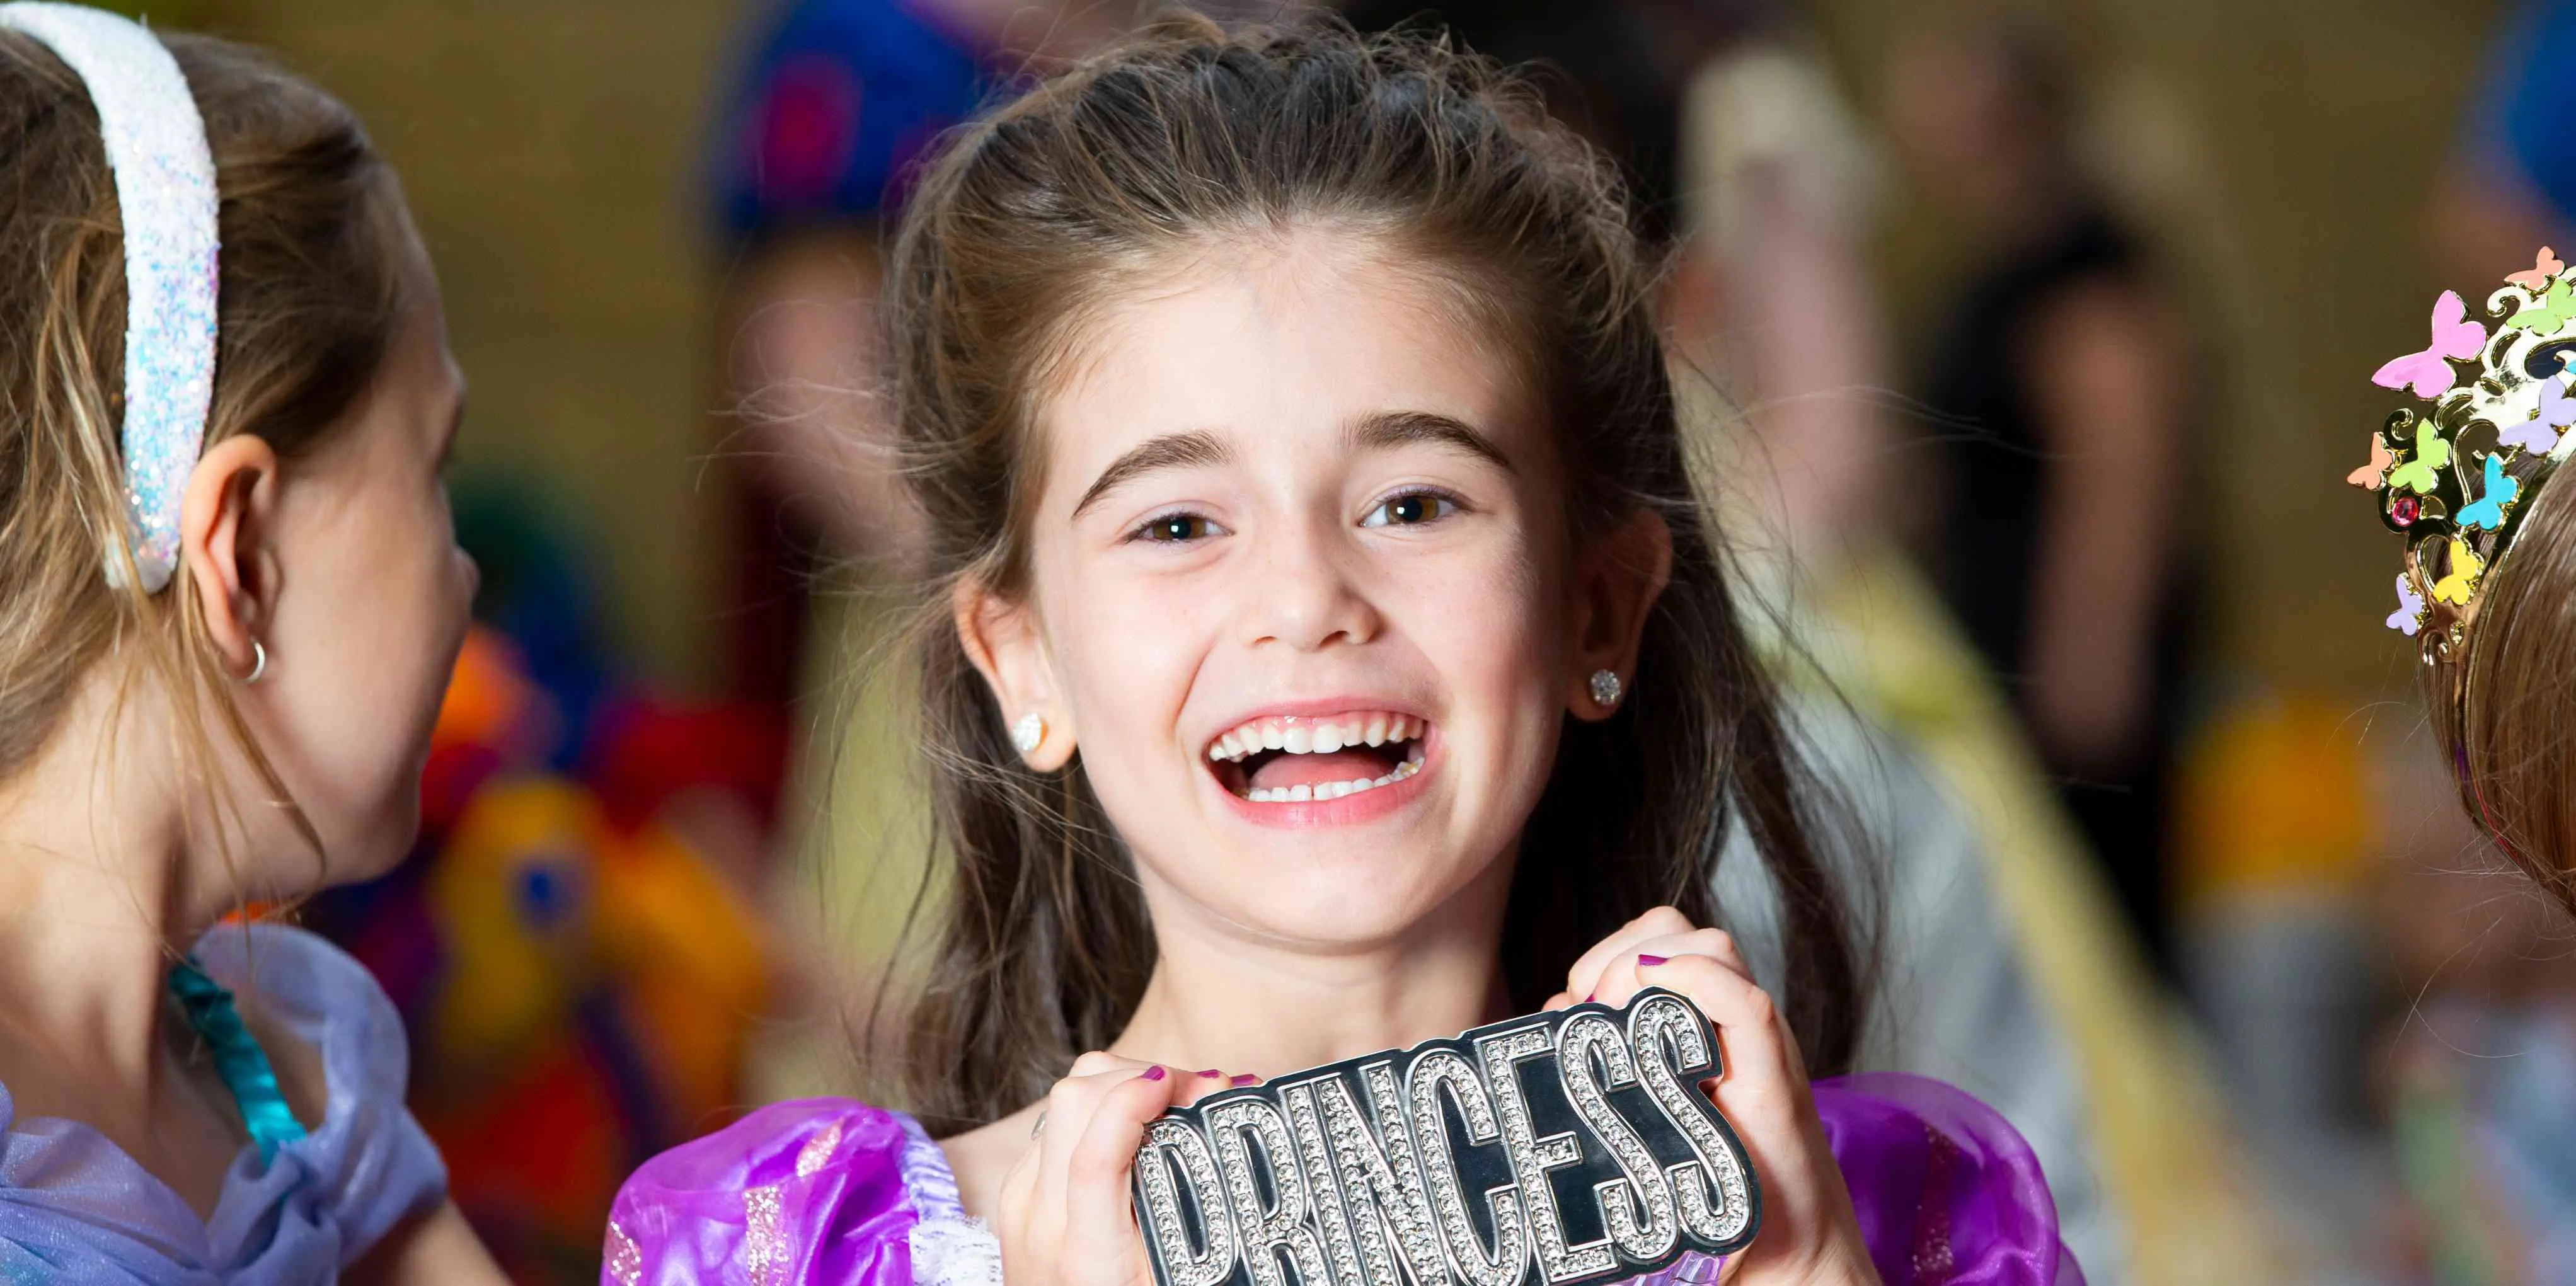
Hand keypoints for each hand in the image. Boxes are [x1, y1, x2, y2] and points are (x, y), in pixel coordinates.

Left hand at [991, 1054, 1240, 1285]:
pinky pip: (1054, 1123)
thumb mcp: (1174, 1274)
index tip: (1189, 1084)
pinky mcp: (1016, 1192)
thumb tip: (1233, 1101)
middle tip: (1198, 1091)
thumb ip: (1196, 1203)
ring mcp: (1020, 1202)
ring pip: (1061, 1100)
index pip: (1095, 1152)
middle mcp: (1041, 1222)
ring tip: (1173, 1102)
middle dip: (1140, 1074)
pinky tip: (1138, 1125)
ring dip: (1120, 1083)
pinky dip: (1099, 1107)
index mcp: (1086, 1256)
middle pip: (1073, 1102)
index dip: (1138, 1100)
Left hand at [1551, 907, 1877, 1285]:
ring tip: (1616, 1027)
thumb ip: (1603, 1057)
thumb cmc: (1708, 1185)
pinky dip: (1697, 983)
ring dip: (1645, 967)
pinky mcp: (1775, 1080)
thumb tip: (1557, 1009)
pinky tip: (1656, 1003)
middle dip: (1613, 957)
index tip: (1575, 1010)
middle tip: (1591, 1019)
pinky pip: (1746, 1004)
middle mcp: (1729, 1020)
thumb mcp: (1642, 1108)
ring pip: (1711, 947)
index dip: (1601, 957)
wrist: (1785, 1250)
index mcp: (1697, 1020)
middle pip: (1671, 929)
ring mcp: (1757, 1044)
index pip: (1648, 938)